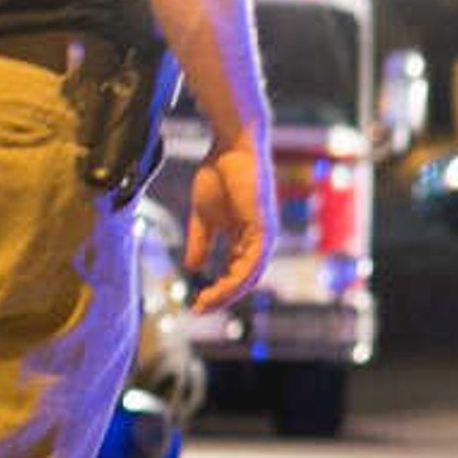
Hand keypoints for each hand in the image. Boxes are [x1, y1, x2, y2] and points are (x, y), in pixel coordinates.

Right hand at [186, 136, 272, 313]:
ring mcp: (264, 234)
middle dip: (221, 297)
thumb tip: (192, 268)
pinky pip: (253, 262)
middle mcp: (259, 239)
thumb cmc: (219, 174)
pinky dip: (237, 278)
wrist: (231, 147)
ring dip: (227, 293)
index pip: (236, 272)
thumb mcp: (204, 217)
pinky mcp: (264, 228)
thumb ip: (200, 242)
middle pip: (244, 278)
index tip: (196, 302)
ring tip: (205, 304)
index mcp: (246, 237)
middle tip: (199, 310)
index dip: (217, 289)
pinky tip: (221, 288)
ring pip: (249, 275)